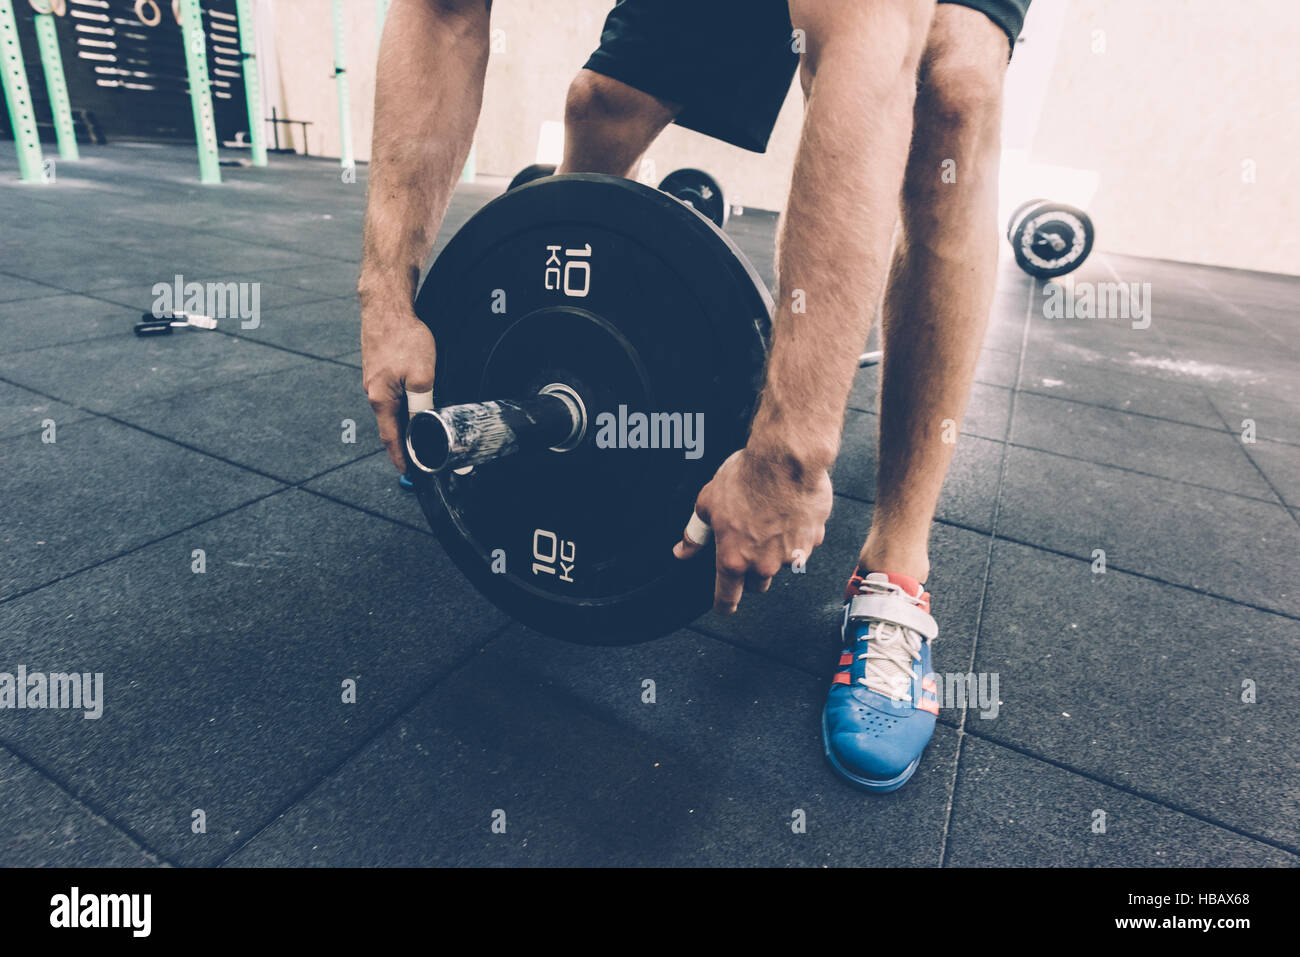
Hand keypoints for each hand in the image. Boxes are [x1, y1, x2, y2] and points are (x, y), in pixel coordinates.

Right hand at [361, 303, 435, 472]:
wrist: (386, 306)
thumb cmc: (403, 337)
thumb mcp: (422, 376)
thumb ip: (421, 405)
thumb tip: (422, 426)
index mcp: (381, 399)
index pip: (390, 437)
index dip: (400, 456)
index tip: (407, 471)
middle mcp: (373, 392)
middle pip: (390, 424)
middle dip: (404, 441)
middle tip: (418, 454)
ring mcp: (374, 379)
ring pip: (391, 407)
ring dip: (403, 421)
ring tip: (417, 432)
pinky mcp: (378, 368)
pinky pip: (390, 392)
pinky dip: (401, 403)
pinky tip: (410, 403)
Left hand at [674, 447, 831, 612]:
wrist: (787, 459)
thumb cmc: (747, 478)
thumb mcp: (708, 503)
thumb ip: (696, 534)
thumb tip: (682, 551)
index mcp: (734, 560)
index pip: (727, 598)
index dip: (724, 605)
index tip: (725, 607)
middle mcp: (764, 564)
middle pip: (757, 583)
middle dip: (752, 571)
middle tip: (748, 543)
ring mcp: (792, 555)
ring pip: (782, 564)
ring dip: (776, 551)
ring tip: (769, 519)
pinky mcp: (814, 540)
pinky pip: (803, 545)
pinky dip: (796, 535)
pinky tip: (789, 512)